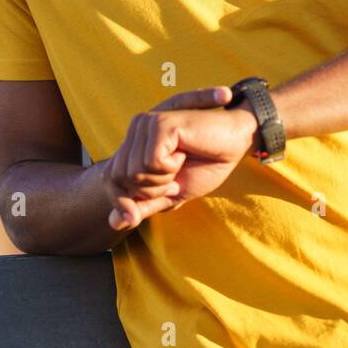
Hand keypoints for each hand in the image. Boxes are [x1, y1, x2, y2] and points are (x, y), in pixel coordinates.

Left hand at [105, 87, 256, 230]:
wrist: (237, 140)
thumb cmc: (208, 163)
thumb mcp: (172, 192)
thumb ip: (143, 204)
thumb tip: (113, 223)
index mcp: (136, 142)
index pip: (110, 178)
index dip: (122, 202)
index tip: (136, 216)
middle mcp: (136, 128)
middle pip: (121, 178)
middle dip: (151, 189)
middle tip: (175, 174)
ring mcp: (146, 124)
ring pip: (135, 172)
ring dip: (163, 178)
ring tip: (181, 161)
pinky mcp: (159, 124)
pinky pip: (151, 162)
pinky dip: (170, 167)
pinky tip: (185, 152)